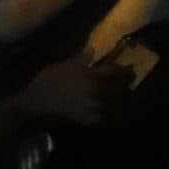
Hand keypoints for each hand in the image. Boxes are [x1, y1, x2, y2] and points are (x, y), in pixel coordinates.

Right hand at [16, 56, 131, 125]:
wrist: (37, 104)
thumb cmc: (47, 82)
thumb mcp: (61, 66)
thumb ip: (80, 59)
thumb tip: (92, 48)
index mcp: (89, 75)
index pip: (114, 71)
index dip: (125, 71)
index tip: (131, 71)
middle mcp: (96, 90)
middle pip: (120, 88)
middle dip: (128, 87)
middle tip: (131, 86)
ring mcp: (94, 106)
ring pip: (117, 104)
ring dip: (123, 102)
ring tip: (126, 100)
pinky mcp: (91, 119)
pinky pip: (108, 118)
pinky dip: (114, 116)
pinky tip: (115, 115)